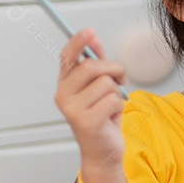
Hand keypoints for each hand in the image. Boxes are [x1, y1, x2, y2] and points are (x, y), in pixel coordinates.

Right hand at [55, 29, 130, 182]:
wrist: (103, 152)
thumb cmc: (102, 119)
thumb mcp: (100, 88)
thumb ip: (97, 64)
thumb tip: (94, 39)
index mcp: (65, 85)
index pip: (67, 58)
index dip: (78, 42)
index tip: (89, 31)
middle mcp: (63, 96)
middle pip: (91, 66)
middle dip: (113, 68)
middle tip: (120, 78)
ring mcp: (72, 110)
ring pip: (106, 83)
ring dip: (117, 92)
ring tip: (112, 104)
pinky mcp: (86, 122)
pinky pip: (112, 99)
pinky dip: (119, 106)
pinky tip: (112, 116)